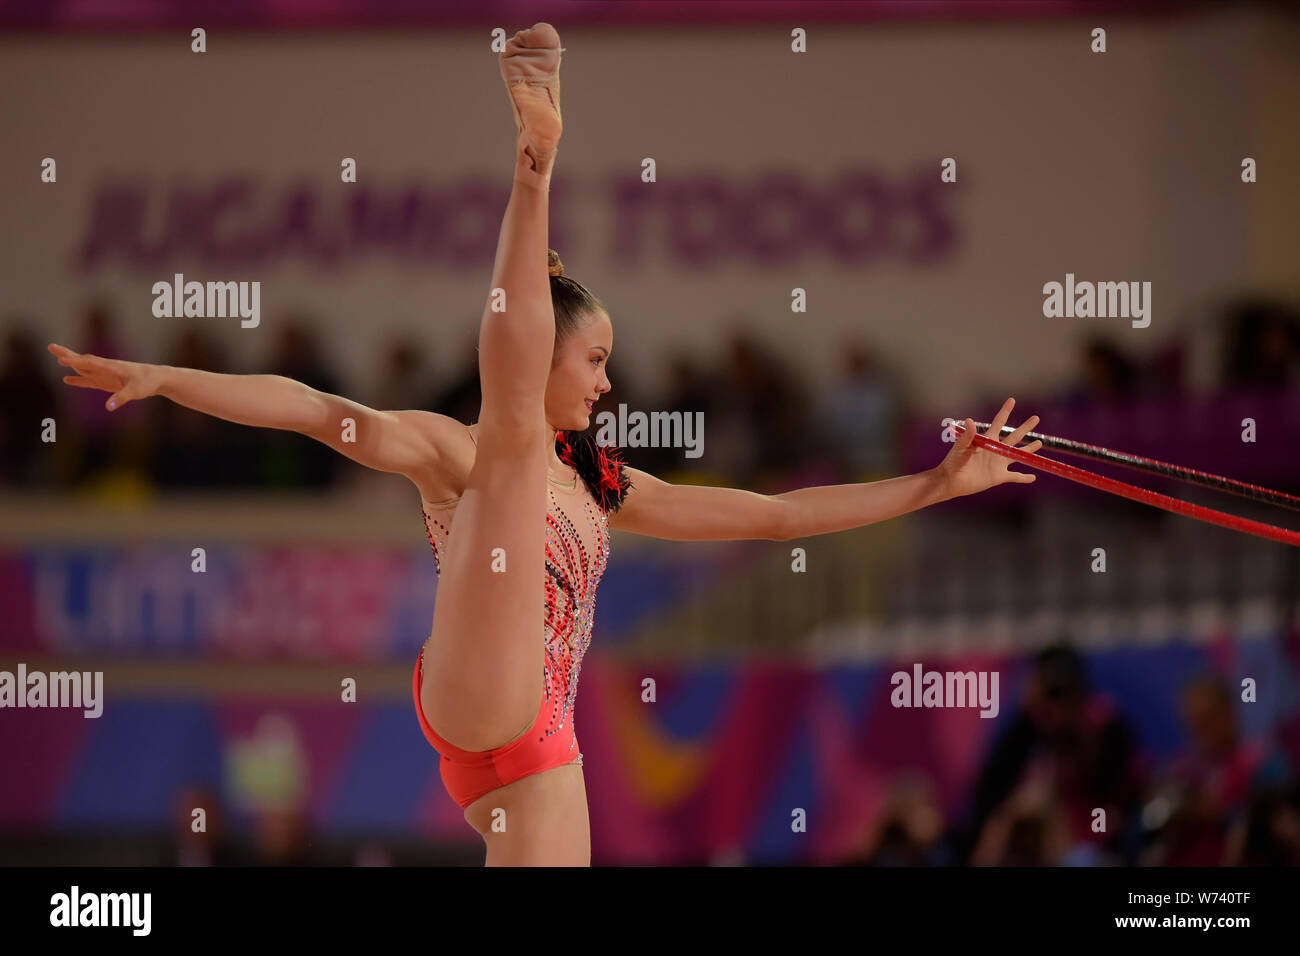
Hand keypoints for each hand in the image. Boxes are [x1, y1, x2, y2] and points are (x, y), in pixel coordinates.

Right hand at [48, 343, 162, 410]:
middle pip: (82, 360)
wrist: (157, 379)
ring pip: (83, 368)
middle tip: (50, 346)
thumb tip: (108, 407)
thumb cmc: (147, 382)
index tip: (61, 359)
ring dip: (70, 363)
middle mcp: (105, 368)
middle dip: (67, 354)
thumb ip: (121, 398)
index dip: (75, 361)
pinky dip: (78, 380)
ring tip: (56, 358)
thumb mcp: (135, 392)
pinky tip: (66, 379)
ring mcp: (104, 375)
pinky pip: (88, 380)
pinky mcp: (106, 382)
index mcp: (110, 367)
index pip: (89, 363)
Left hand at [934, 397, 1041, 498]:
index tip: (1012, 400)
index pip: (999, 422)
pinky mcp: (998, 476)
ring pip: (1018, 455)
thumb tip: (969, 420)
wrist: (951, 480)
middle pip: (1014, 436)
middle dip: (1025, 427)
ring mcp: (998, 463)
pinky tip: (1033, 477)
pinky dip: (1024, 478)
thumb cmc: (953, 461)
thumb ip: (967, 435)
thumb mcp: (960, 446)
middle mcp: (995, 450)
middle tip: (1036, 418)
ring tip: (1039, 443)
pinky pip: (1014, 477)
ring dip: (1029, 450)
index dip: (1005, 411)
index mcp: (987, 440)